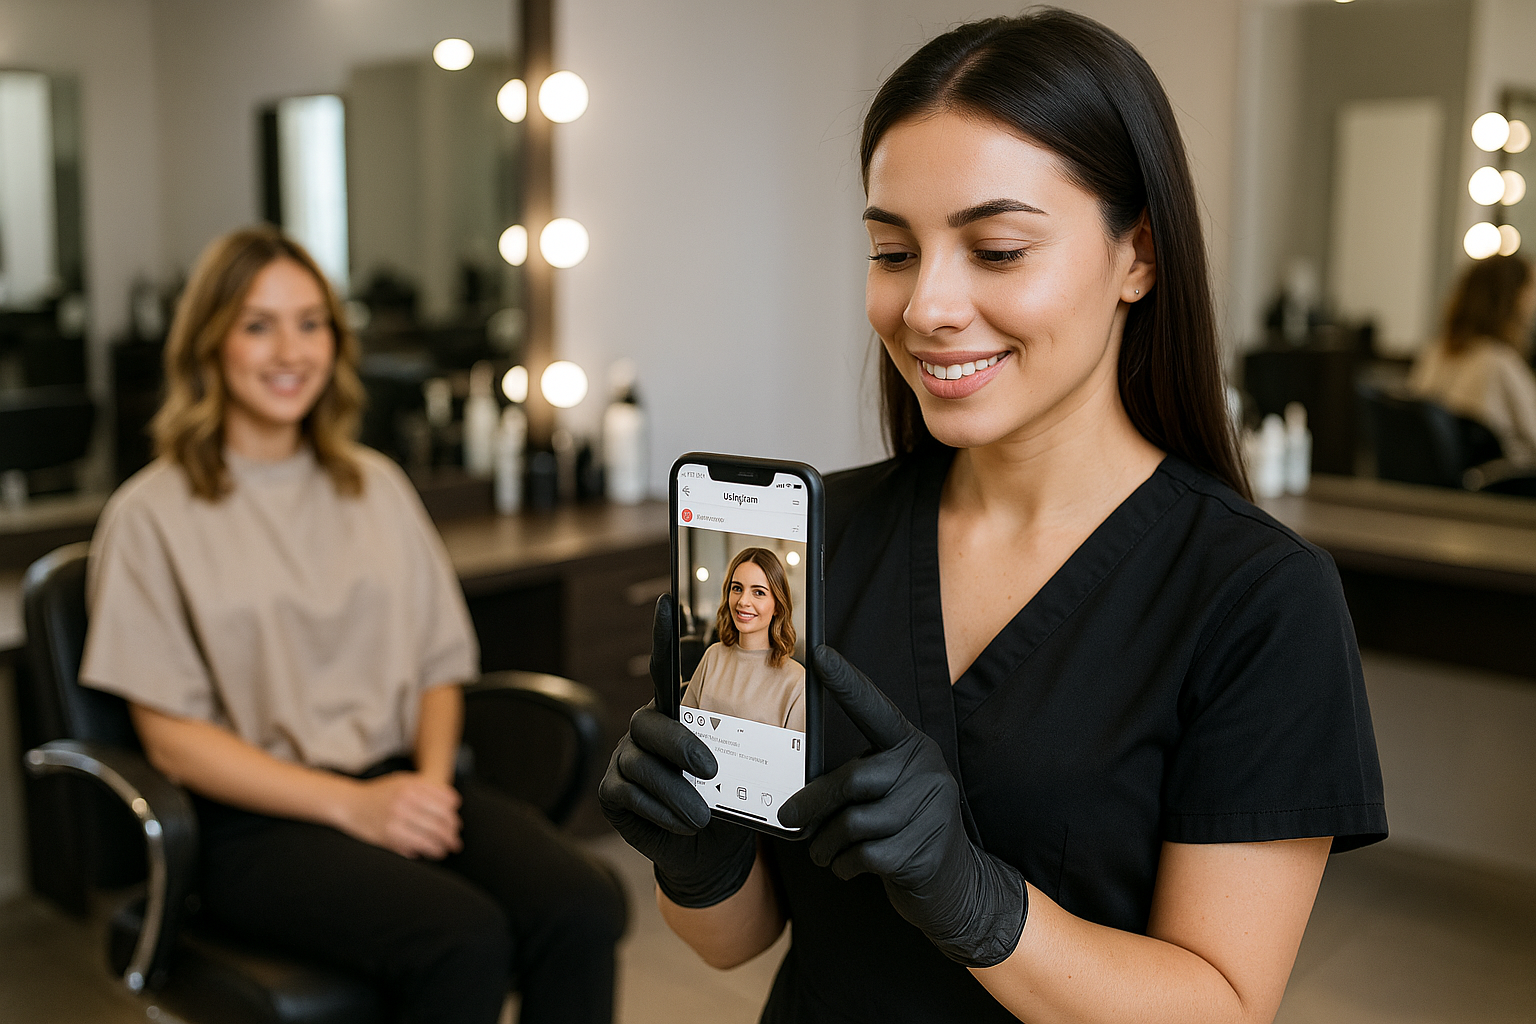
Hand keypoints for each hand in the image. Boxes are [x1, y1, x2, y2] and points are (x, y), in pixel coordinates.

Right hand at [340, 771, 462, 859]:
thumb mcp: (404, 781)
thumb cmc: (381, 793)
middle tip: (456, 838)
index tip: (456, 821)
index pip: (447, 801)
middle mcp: (406, 800)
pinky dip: (433, 850)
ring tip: (451, 847)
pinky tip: (437, 852)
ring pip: (434, 833)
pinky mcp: (390, 835)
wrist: (350, 804)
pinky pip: (420, 844)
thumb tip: (454, 803)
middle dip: (453, 831)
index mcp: (412, 785)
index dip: (454, 813)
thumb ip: (428, 788)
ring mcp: (398, 818)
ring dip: (446, 842)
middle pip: (443, 818)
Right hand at [598, 595, 755, 906]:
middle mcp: (644, 728)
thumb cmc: (728, 803)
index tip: (667, 601)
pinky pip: (630, 793)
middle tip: (712, 770)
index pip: (664, 668)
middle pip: (651, 723)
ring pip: (641, 764)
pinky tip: (682, 823)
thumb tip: (780, 728)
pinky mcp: (611, 790)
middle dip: (681, 746)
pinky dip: (660, 810)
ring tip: (702, 815)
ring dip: (677, 792)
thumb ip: (746, 747)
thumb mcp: (744, 772)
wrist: (709, 852)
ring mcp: (624, 758)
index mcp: (676, 713)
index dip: (662, 635)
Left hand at [778, 645, 1027, 967]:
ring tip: (824, 853)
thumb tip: (799, 798)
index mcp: (913, 747)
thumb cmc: (906, 830)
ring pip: (852, 823)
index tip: (821, 654)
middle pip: (852, 779)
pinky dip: (843, 866)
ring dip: (826, 844)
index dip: (848, 683)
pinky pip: (862, 855)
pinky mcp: (923, 851)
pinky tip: (848, 868)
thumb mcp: (890, 794)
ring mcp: (930, 812)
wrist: (956, 885)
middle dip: (812, 804)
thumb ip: (857, 781)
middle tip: (790, 819)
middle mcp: (927, 771)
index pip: (876, 709)